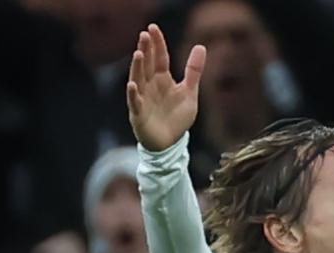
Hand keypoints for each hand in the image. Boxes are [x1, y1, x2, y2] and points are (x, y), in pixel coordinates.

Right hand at [125, 25, 203, 152]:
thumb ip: (193, 71)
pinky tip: (133, 85)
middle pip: (147, 65)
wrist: (171, 144)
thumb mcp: (189, 92)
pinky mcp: (139, 115)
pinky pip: (135, 103)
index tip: (153, 28)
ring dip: (137, 68)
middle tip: (144, 35)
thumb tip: (201, 46)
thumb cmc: (177, 118)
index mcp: (162, 79)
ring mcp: (143, 99)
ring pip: (138, 80)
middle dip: (145, 50)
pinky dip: (133, 95)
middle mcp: (150, 86)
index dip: (157, 44)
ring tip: (138, 54)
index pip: (159, 58)